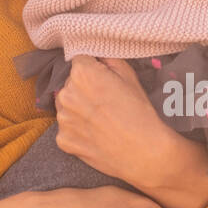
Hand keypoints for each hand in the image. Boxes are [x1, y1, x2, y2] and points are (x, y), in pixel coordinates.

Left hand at [55, 56, 173, 190]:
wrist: (144, 152)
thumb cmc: (139, 112)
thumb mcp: (129, 75)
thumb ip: (107, 59)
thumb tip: (96, 55)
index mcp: (81, 73)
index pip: (79, 62)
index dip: (93, 70)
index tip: (104, 82)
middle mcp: (66, 93)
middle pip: (70, 84)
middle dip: (83, 89)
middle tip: (104, 103)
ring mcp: (62, 118)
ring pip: (66, 107)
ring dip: (78, 110)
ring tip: (101, 121)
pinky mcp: (62, 140)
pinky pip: (67, 129)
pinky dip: (77, 131)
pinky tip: (95, 135)